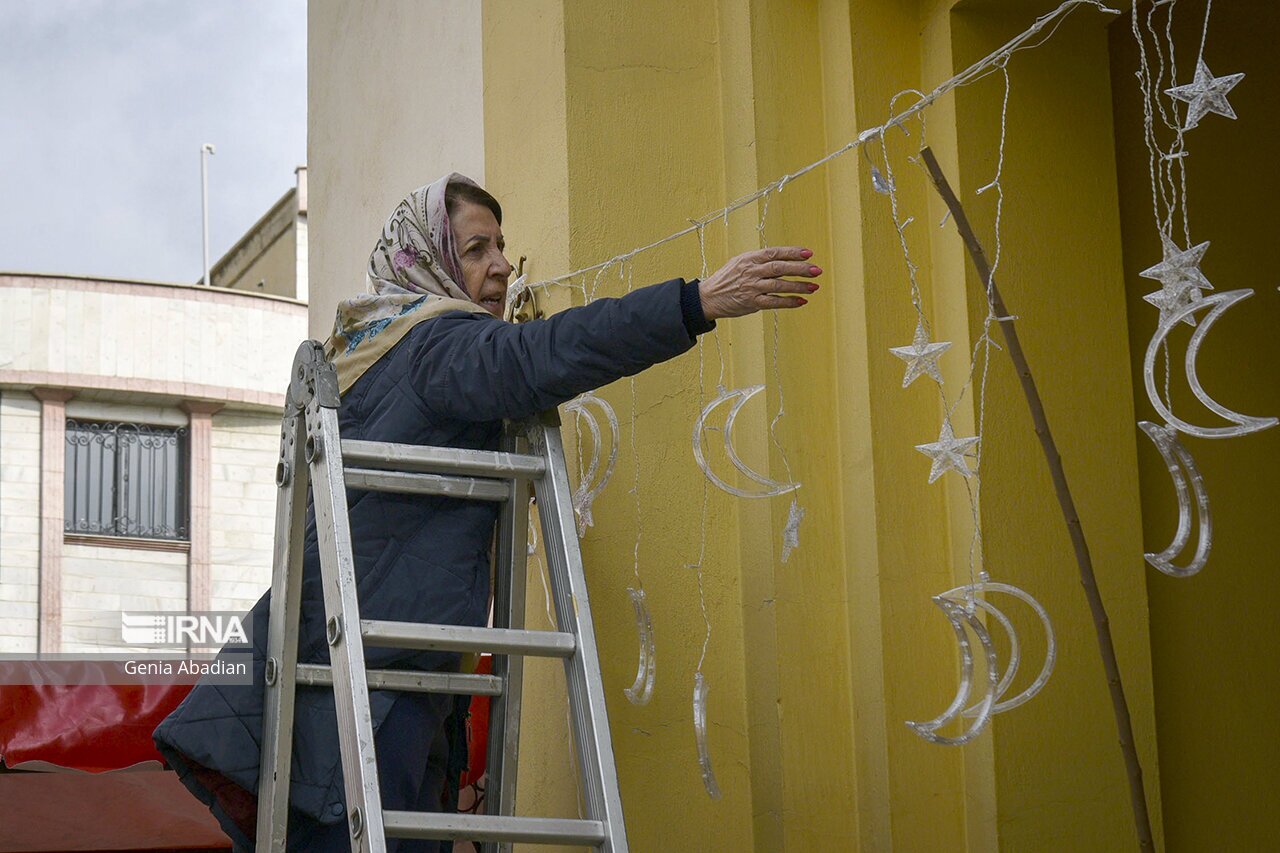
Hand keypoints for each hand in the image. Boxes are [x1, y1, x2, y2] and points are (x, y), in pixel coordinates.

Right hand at [697, 246, 820, 320]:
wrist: (708, 297)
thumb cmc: (727, 279)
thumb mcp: (740, 262)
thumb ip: (759, 260)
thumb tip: (783, 259)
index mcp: (749, 259)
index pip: (774, 253)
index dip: (792, 252)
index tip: (809, 253)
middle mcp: (751, 272)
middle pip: (779, 267)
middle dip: (800, 268)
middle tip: (816, 270)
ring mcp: (751, 288)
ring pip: (779, 285)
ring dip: (798, 286)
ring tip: (814, 287)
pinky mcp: (751, 303)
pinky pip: (774, 302)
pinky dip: (788, 302)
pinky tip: (801, 301)